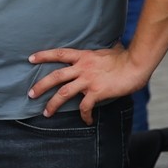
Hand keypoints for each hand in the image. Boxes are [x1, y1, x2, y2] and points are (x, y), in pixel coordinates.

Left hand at [26, 44, 148, 124]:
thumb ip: (100, 53)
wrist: (136, 64)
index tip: (30, 59)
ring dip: (53, 104)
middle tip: (30, 94)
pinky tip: (86, 120)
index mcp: (83, 56)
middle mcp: (82, 67)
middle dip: (40, 86)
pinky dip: (84, 115)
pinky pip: (85, 106)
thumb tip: (109, 47)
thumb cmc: (125, 57)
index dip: (43, 56)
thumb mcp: (107, 50)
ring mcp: (88, 80)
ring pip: (64, 92)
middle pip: (55, 76)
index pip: (58, 54)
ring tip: (46, 113)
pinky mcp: (97, 92)